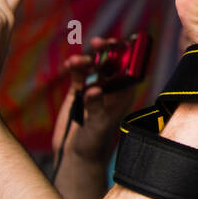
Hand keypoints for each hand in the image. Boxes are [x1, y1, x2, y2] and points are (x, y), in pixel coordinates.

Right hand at [52, 37, 137, 160]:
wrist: (77, 155)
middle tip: (99, 42)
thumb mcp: (98, 125)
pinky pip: (78, 75)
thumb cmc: (95, 143)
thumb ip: (96, 107)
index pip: (128, 68)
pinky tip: (70, 64)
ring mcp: (94, 89)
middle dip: (106, 51)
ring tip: (75, 61)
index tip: (119, 44)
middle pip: (110, 63)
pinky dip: (74, 68)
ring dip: (86, 60)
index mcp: (124, 94)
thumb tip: (94, 90)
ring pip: (93, 67)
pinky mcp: (78, 93)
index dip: (125, 54)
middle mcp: (111, 89)